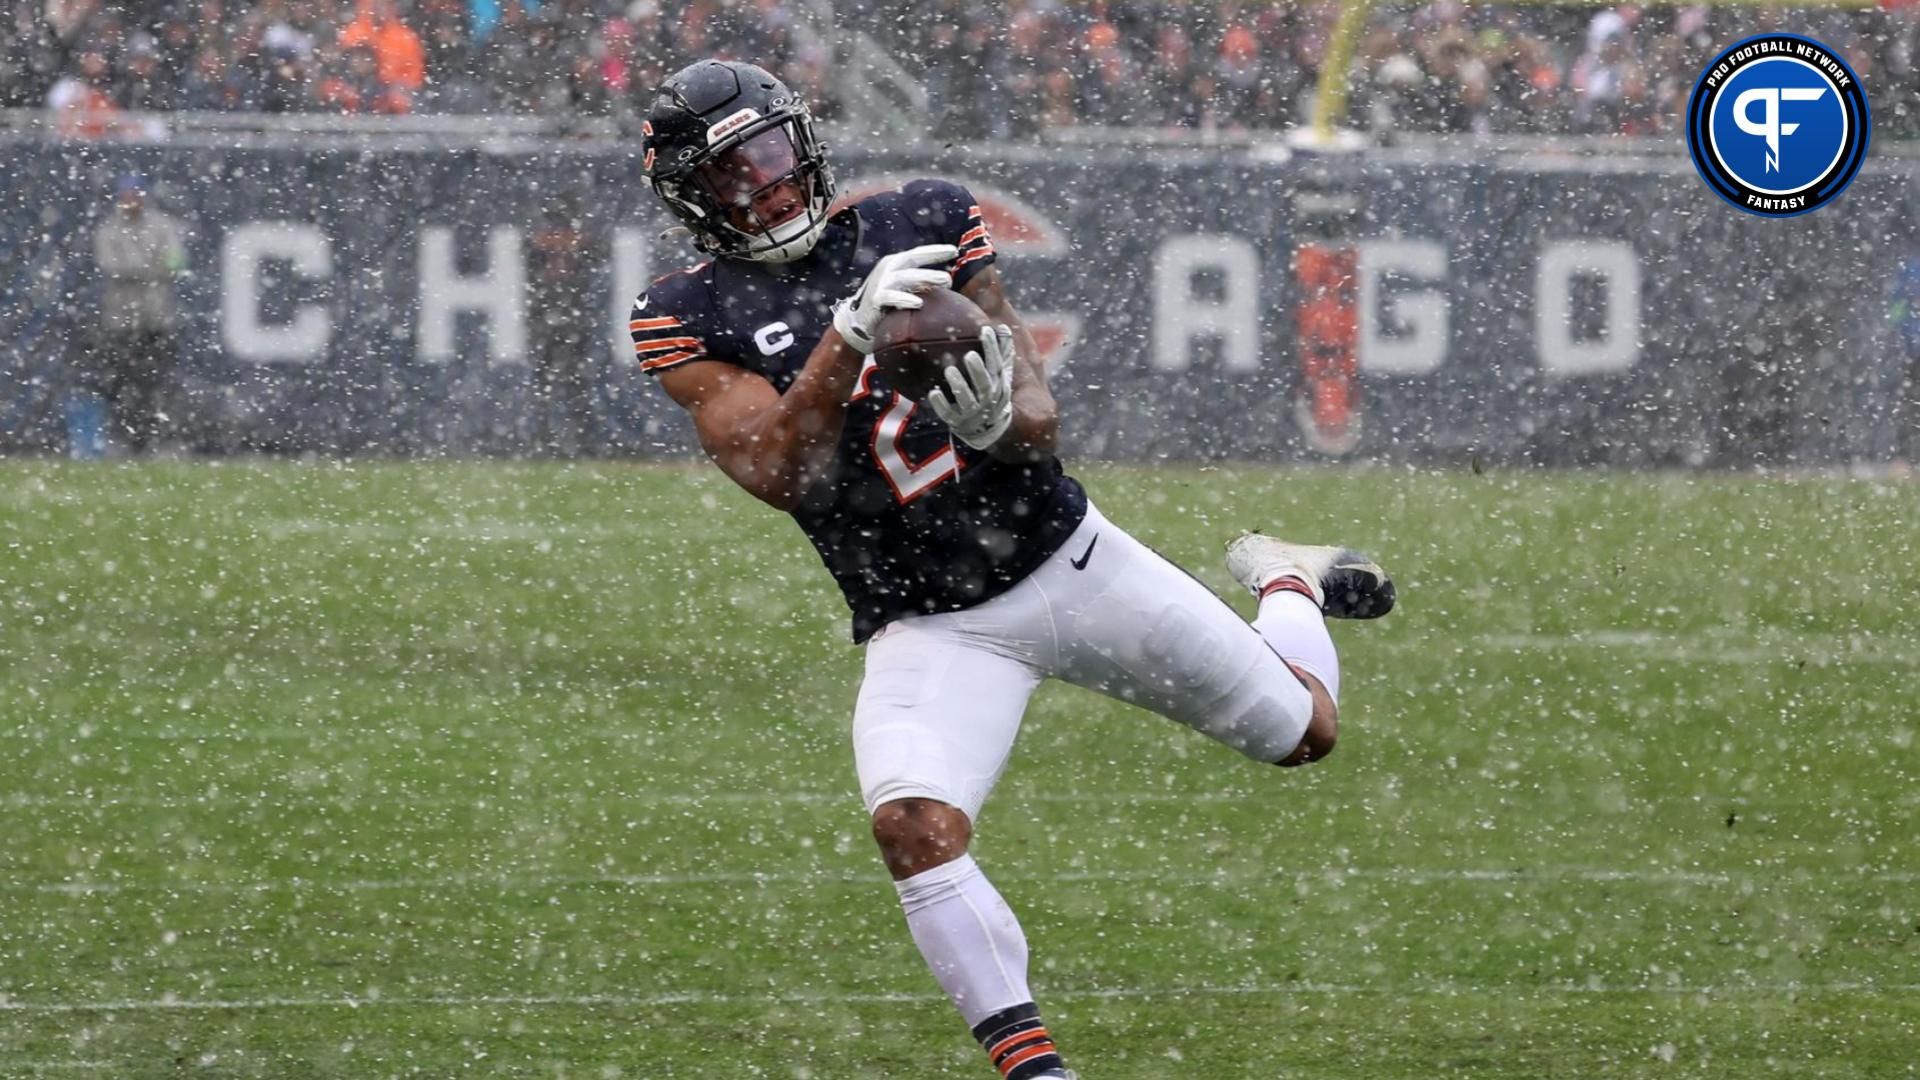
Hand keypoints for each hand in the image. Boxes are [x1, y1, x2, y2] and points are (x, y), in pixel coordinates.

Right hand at [831, 244, 957, 354]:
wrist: (859, 322)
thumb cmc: (888, 305)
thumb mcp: (904, 288)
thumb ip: (922, 283)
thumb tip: (950, 283)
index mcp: (897, 264)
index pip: (918, 254)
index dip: (935, 251)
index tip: (954, 251)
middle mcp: (889, 269)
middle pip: (913, 261)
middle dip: (933, 262)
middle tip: (951, 272)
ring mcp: (881, 282)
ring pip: (906, 277)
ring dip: (926, 278)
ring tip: (945, 281)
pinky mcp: (875, 298)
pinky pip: (891, 297)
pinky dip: (904, 299)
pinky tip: (918, 303)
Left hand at [928, 325, 1014, 449]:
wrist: (990, 431)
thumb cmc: (994, 394)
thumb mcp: (1002, 376)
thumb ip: (1002, 353)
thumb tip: (1002, 327)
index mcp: (998, 384)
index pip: (996, 365)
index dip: (992, 349)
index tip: (985, 331)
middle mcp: (987, 399)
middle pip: (984, 385)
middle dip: (977, 371)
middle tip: (970, 355)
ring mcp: (972, 412)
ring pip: (966, 399)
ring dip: (959, 385)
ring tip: (949, 370)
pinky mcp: (957, 421)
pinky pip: (948, 414)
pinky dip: (941, 404)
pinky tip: (933, 392)